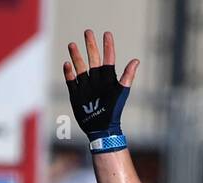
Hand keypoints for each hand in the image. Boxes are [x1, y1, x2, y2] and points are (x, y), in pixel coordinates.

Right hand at [64, 29, 138, 147]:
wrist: (101, 129)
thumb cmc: (114, 112)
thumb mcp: (121, 92)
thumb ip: (127, 77)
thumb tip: (136, 61)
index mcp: (108, 79)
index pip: (108, 59)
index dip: (108, 47)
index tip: (107, 34)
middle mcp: (96, 81)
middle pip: (93, 59)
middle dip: (90, 46)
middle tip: (88, 32)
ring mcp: (86, 87)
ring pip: (80, 67)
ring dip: (76, 56)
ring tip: (72, 44)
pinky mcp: (76, 94)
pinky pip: (71, 80)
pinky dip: (68, 72)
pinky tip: (66, 64)